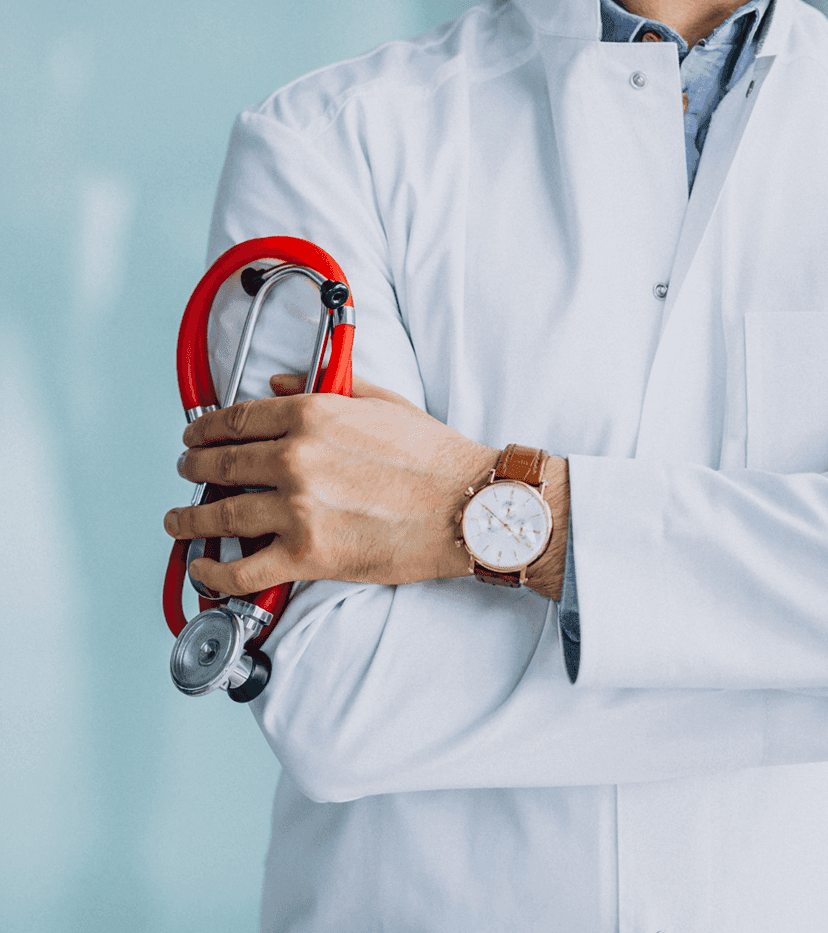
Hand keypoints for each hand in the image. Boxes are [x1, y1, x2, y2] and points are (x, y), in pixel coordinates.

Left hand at [164, 374, 499, 594]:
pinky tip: (203, 570)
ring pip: (221, 516)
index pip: (238, 420)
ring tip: (179, 520)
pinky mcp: (308, 556)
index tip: (195, 435)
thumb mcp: (381, 403)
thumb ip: (325, 387)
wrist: (468, 507)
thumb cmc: (433, 457)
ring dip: (190, 518)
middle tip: (186, 471)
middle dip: (194, 467)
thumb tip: (278, 383)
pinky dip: (215, 574)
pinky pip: (244, 570)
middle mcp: (296, 459)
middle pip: (221, 463)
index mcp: (312, 416)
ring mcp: (298, 510)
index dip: (205, 428)